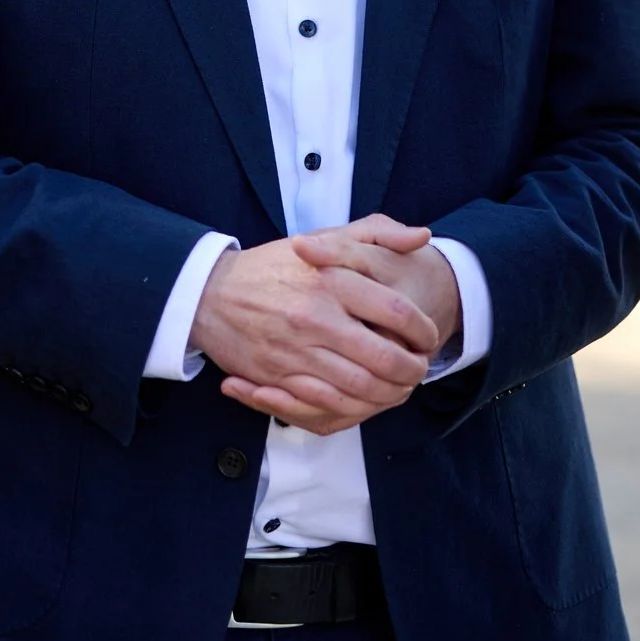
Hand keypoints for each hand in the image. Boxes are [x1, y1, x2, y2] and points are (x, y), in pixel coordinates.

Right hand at [193, 221, 440, 436]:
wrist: (211, 293)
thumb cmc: (274, 265)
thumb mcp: (325, 236)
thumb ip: (377, 232)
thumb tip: (422, 236)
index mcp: (331, 280)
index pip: (397, 313)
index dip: (423, 330)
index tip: (428, 336)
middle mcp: (316, 317)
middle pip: (385, 359)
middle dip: (413, 371)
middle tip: (419, 369)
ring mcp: (296, 351)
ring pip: (361, 388)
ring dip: (390, 394)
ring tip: (399, 386)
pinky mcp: (278, 377)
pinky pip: (328, 405)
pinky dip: (355, 407)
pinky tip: (366, 399)